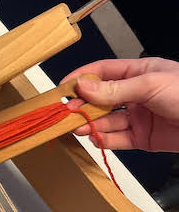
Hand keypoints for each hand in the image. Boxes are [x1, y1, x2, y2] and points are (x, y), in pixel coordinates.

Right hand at [64, 57, 178, 151]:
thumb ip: (114, 89)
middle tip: (66, 113)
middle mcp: (136, 94)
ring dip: (90, 124)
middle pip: (100, 99)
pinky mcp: (142, 138)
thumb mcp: (149, 85)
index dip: (81, 78)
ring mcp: (139, 117)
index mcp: (139, 72)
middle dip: (83, 106)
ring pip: (107, 121)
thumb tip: (84, 87)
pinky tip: (94, 138)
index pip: (102, 72)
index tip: (62, 88)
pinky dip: (104, 140)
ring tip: (77, 128)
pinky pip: (117, 139)